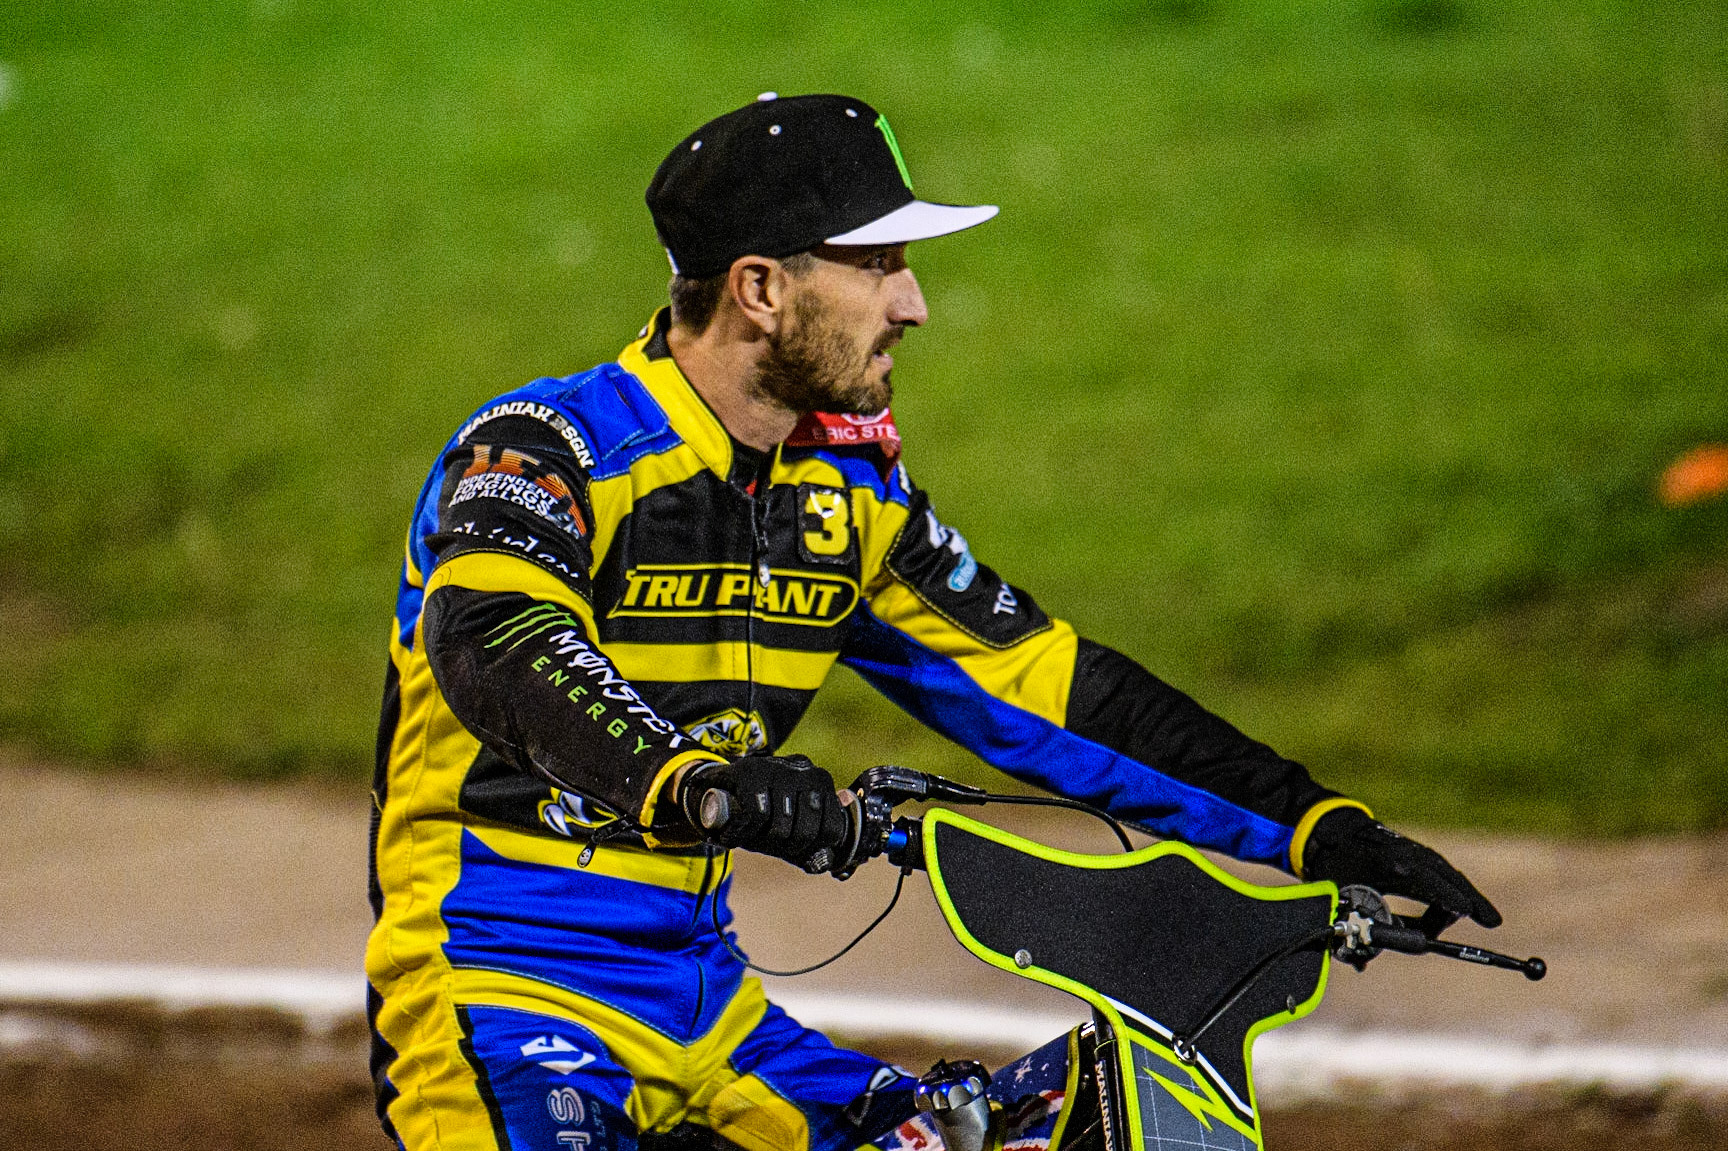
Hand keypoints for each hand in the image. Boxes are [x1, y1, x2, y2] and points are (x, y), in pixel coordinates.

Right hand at [679, 754, 846, 870]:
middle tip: (767, 844)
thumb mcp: (787, 831)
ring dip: (760, 841)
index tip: (791, 848)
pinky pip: (756, 815)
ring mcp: (777, 767)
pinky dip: (742, 833)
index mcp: (820, 782)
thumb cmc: (756, 815)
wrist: (708, 792)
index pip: (833, 828)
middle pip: (808, 830)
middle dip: (785, 847)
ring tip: (747, 835)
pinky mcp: (749, 771)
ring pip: (782, 824)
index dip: (811, 848)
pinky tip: (732, 833)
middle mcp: (803, 768)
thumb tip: (827, 864)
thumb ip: (810, 846)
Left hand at [1303, 807, 1500, 928]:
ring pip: (1451, 877)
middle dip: (1472, 902)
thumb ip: (1355, 928)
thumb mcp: (1342, 896)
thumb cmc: (1337, 865)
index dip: (1446, 902)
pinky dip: (1456, 890)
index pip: (1429, 886)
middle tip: (1493, 922)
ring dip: (1465, 898)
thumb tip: (1361, 963)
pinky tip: (1467, 905)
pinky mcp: (1420, 855)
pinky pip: (1445, 875)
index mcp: (1394, 867)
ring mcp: (1419, 853)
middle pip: (1451, 880)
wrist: (1335, 831)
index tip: (1466, 914)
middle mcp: (1412, 856)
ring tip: (1486, 917)